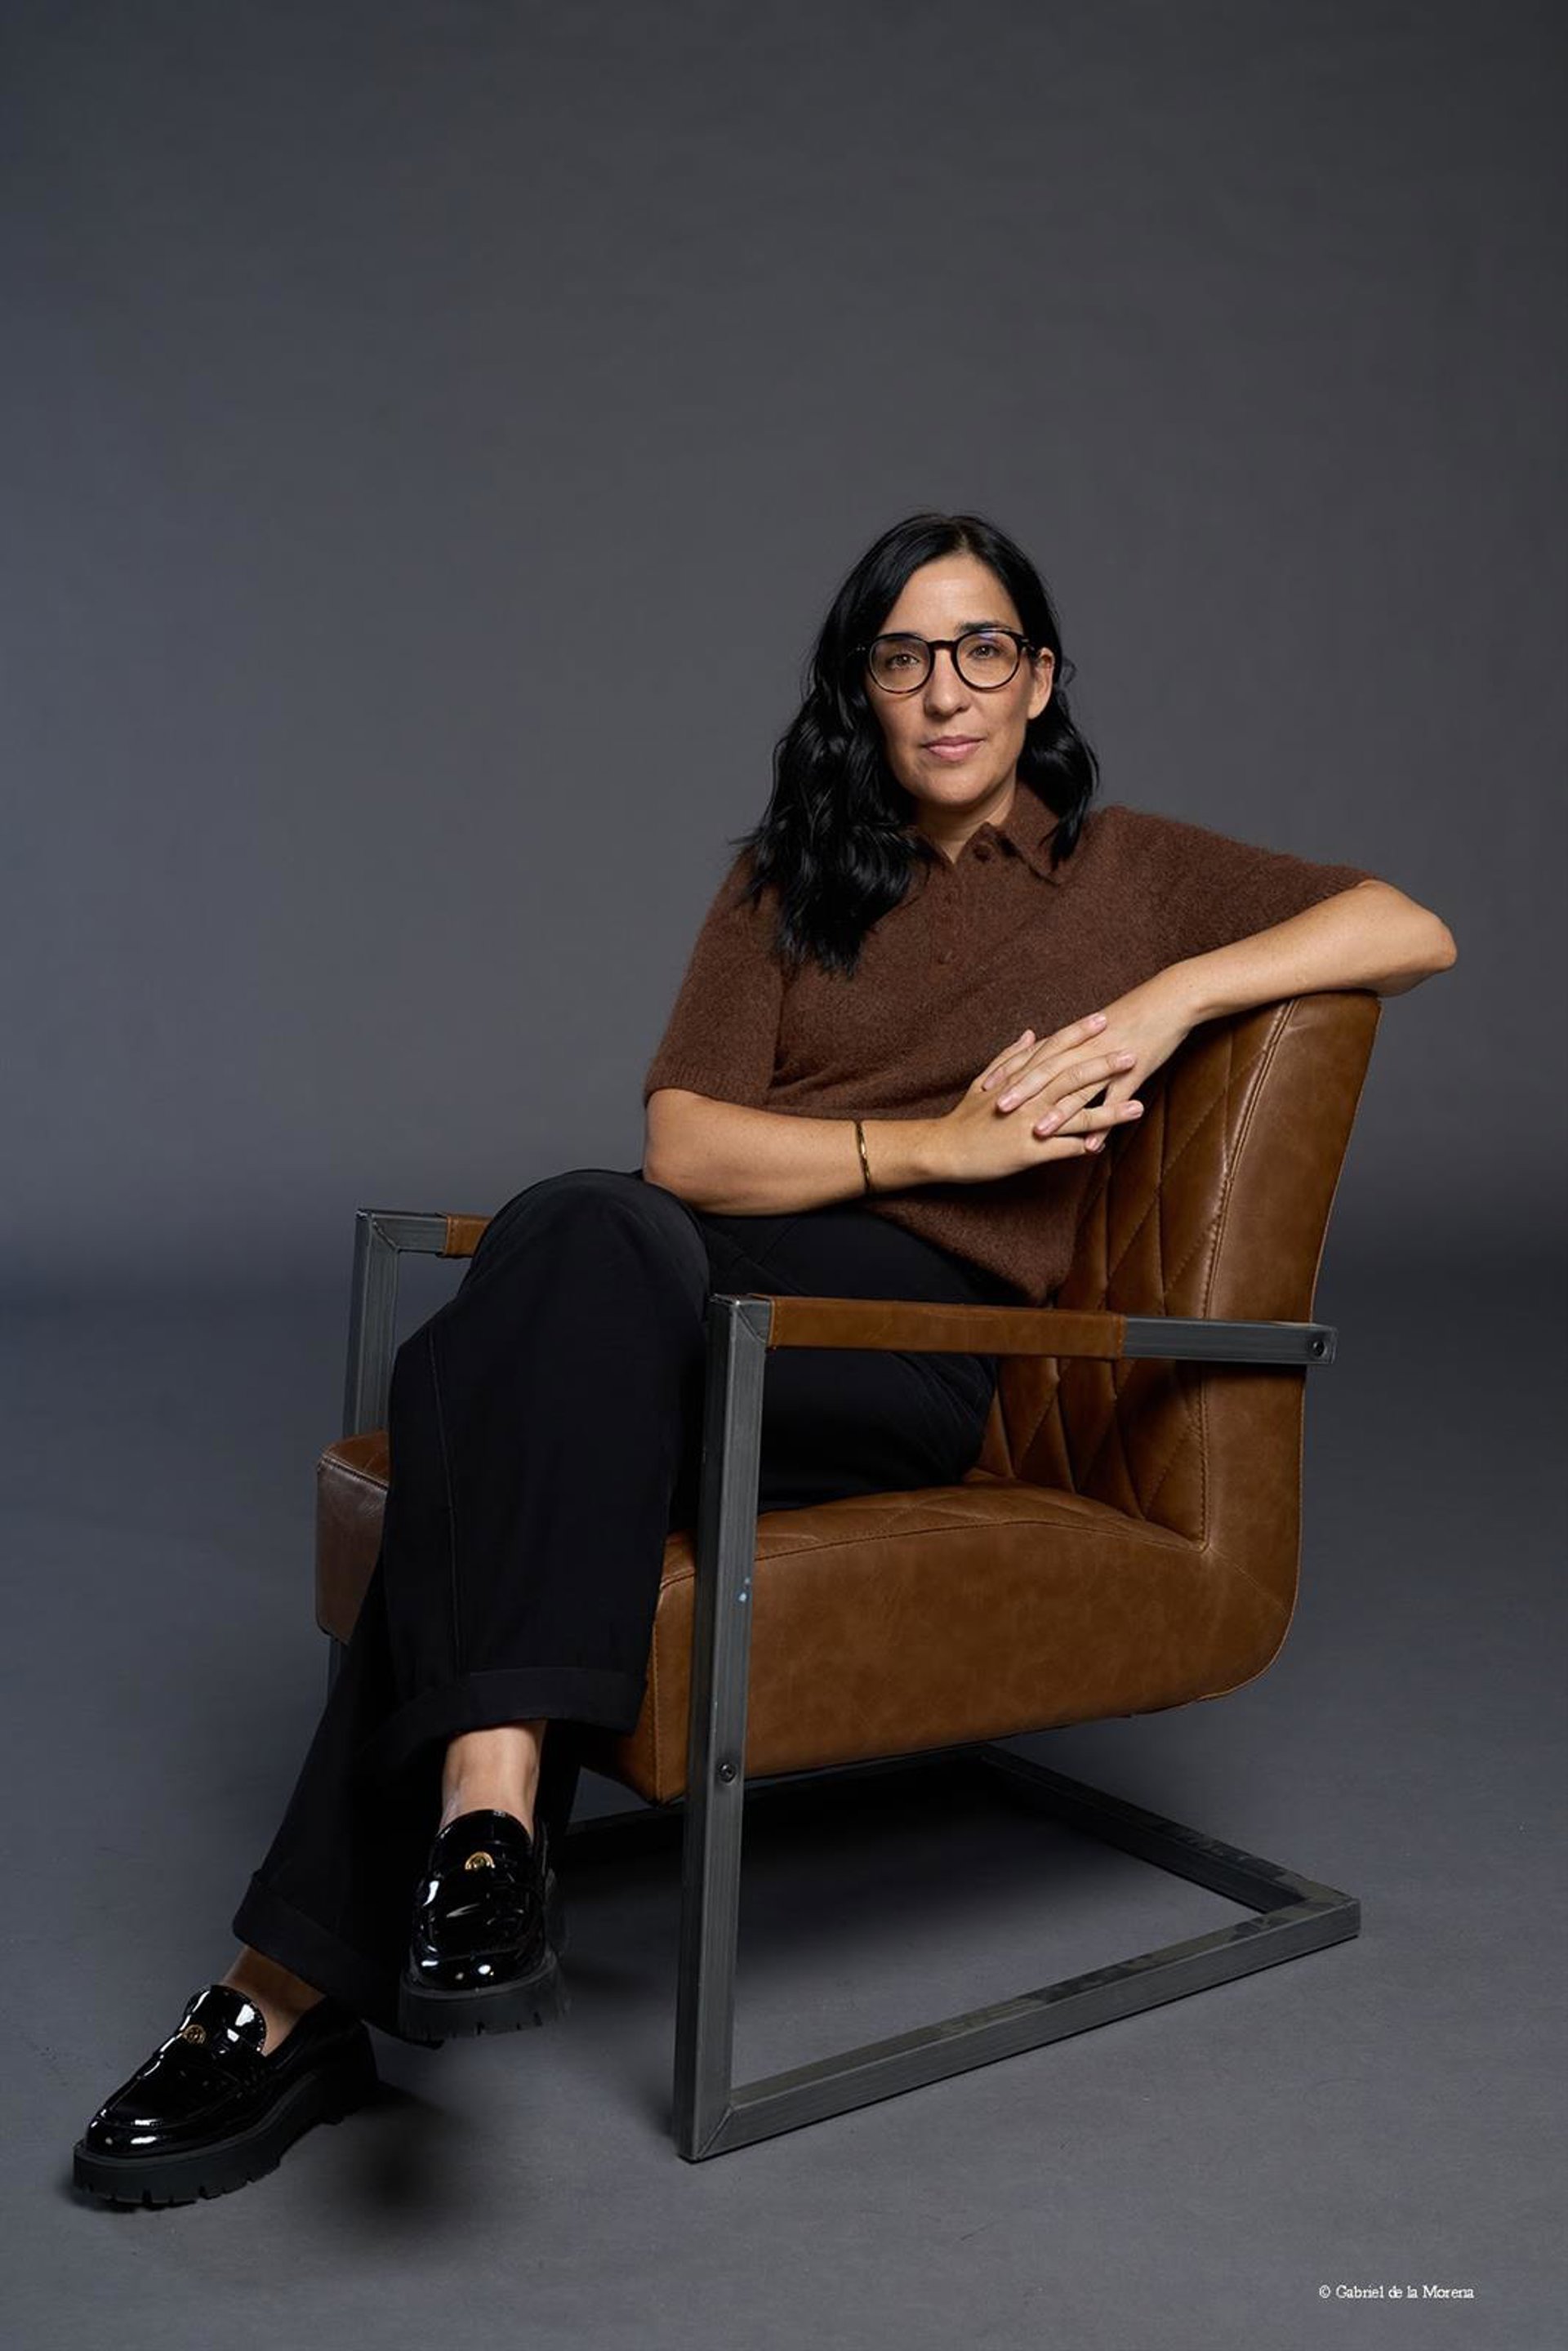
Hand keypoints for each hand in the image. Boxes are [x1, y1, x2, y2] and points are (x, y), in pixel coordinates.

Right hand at [931, 1011, 1148, 1183]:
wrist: (943, 1148)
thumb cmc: (965, 1116)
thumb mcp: (985, 1079)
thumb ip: (1010, 1055)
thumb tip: (1031, 1034)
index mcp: (1019, 1078)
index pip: (1054, 1049)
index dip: (1079, 1034)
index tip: (1103, 1019)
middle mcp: (1027, 1098)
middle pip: (1070, 1077)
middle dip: (1103, 1066)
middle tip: (1132, 1053)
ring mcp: (1028, 1124)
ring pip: (1075, 1114)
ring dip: (1109, 1111)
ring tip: (1139, 1107)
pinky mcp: (1027, 1152)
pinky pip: (1062, 1149)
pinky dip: (1084, 1147)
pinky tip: (1106, 1146)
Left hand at [980, 971, 1198, 1152]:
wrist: (1170, 1001)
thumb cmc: (1133, 1016)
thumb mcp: (1098, 1032)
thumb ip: (1073, 1047)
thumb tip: (1052, 1058)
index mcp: (1075, 1040)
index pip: (1034, 1057)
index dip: (1009, 1071)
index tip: (984, 1087)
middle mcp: (1086, 1050)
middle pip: (1048, 1073)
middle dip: (1023, 1092)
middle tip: (998, 1110)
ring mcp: (1110, 1062)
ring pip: (1079, 1089)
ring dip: (1058, 1112)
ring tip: (1038, 1132)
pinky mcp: (1134, 1073)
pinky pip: (1116, 1102)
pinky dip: (1104, 1123)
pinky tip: (1092, 1145)